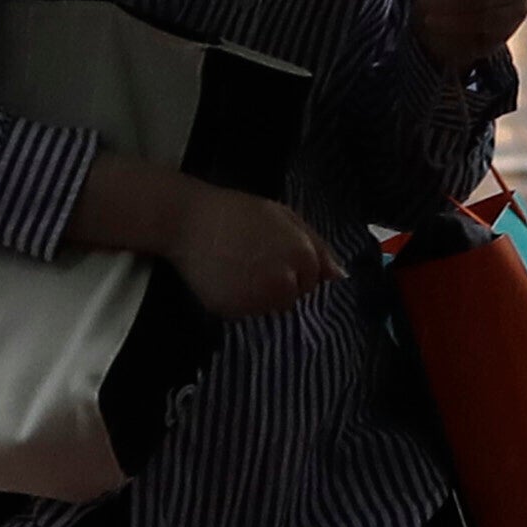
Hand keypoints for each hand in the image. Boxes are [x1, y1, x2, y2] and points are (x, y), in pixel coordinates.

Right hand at [164, 182, 340, 325]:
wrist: (188, 221)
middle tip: (252, 260)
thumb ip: (316, 244)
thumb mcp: (282, 215)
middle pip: (293, 298)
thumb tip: (338, 275)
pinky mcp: (235, 312)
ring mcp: (259, 300)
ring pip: (270, 308)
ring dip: (260, 295)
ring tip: (238, 269)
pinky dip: (238, 301)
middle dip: (279, 283)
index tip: (271, 253)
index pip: (312, 280)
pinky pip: (246, 314)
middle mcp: (285, 283)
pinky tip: (226, 279)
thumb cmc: (236, 212)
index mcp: (302, 257)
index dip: (294, 267)